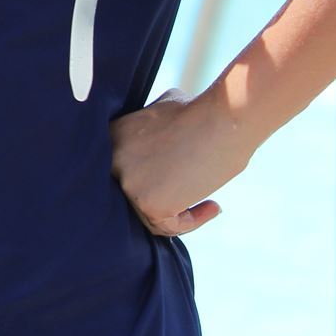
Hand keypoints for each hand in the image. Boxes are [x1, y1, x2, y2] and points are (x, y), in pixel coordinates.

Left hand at [109, 87, 249, 236]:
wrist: (224, 117)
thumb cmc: (201, 110)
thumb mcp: (164, 109)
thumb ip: (152, 127)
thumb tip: (157, 139)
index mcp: (113, 137)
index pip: (126, 170)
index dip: (153, 178)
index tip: (180, 176)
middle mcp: (112, 160)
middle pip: (135, 193)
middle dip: (163, 197)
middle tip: (190, 194)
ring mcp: (127, 182)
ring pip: (148, 213)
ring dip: (181, 212)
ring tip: (209, 203)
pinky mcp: (147, 203)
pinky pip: (168, 225)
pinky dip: (193, 221)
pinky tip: (213, 206)